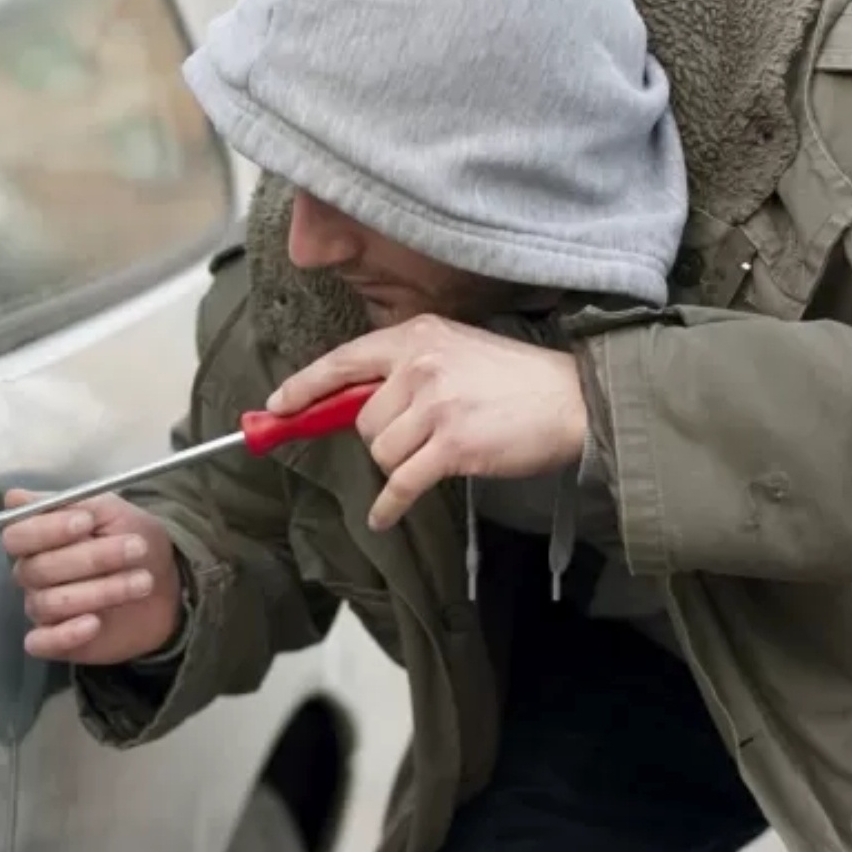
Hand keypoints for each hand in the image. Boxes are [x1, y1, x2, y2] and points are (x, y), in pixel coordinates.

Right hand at [1, 490, 182, 663]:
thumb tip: (16, 497)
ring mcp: (43, 608)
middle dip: (92, 558)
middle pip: (38, 569)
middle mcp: (32, 573)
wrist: (166, 583)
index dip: (47, 530)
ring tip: (142, 582)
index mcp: (37, 539)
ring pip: (49, 603)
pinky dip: (64, 634)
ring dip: (99, 591)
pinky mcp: (56, 641)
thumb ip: (71, 503)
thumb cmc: (132, 540)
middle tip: (136, 549)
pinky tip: (93, 623)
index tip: (87, 523)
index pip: (17, 535)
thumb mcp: (112, 511)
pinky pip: (41, 643)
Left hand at [267, 314, 586, 529]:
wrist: (573, 400)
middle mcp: (420, 365)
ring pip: (380, 452)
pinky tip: (384, 515)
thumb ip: (408, 368)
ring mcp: (435, 405)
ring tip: (439, 453)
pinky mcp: (452, 445)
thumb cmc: (516, 380)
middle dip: (382, 438)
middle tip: (422, 437)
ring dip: (400, 464)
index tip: (278, 405)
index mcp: (417, 336)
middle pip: (361, 419)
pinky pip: (400, 484)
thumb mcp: (457, 351)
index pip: (343, 360)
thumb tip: (354, 402)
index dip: (305, 386)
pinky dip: (390, 505)